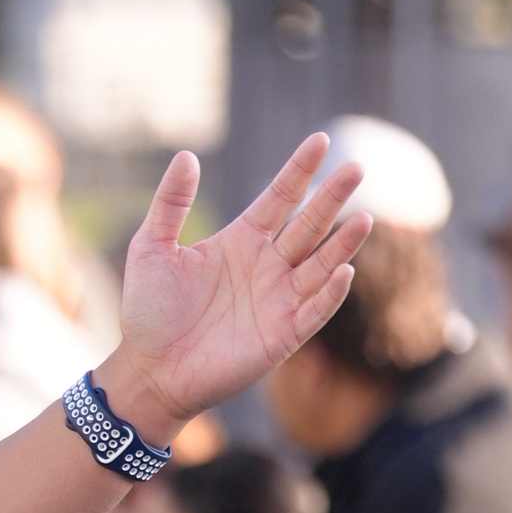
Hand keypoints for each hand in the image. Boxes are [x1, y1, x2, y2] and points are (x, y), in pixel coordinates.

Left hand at [105, 137, 371, 438]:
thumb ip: (170, 204)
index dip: (300, 170)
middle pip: (309, 224)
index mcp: (242, 240)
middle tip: (356, 168)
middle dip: (332, 197)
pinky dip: (330, 294)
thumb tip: (186, 156)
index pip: (280, 197)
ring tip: (364, 217)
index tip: (320, 141)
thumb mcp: (152, 249)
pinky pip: (314, 311)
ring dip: (342, 243)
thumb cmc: (147, 313)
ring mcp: (278, 300)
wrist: (148, 372)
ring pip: (321, 264)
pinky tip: (343, 272)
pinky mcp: (282, 335)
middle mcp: (267, 266)